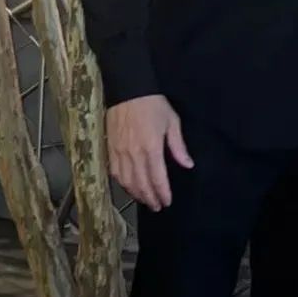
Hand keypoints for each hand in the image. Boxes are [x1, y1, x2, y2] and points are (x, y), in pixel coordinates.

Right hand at [106, 94, 192, 211]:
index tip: (167, 202)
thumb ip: (178, 146)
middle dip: (150, 198)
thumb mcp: (172, 121)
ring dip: (136, 194)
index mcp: (151, 148)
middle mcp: (134, 154)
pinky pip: (115, 172)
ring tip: (145, 200)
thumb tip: (188, 165)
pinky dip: (122, 184)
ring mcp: (119, 152)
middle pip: (141, 184)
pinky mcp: (110, 149)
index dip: (162, 193)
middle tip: (157, 207)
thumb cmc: (153, 104)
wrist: (127, 89)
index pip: (157, 178)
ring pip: (126, 181)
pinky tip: (129, 187)